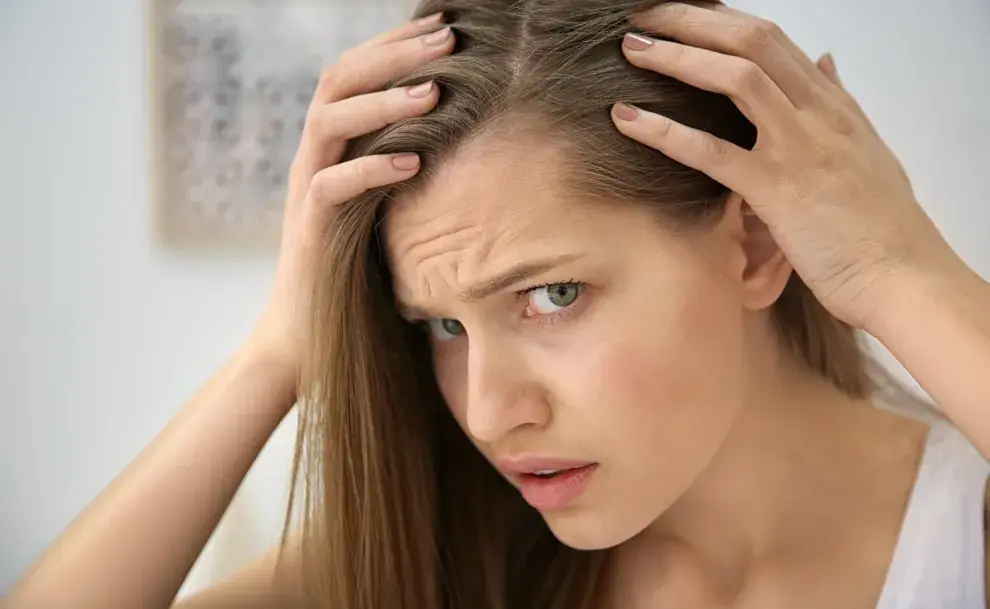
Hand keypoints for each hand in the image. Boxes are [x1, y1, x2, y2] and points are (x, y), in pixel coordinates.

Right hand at [249, 13, 453, 374]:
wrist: (307, 330)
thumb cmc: (357, 268)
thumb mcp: (386, 205)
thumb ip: (406, 165)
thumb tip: (466, 136)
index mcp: (332, 145)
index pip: (355, 74)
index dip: (395, 45)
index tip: (445, 25)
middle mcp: (314, 157)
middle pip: (340, 82)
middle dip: (394, 55)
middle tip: (448, 38)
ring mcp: (305, 191)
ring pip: (329, 123)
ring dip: (383, 103)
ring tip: (434, 91)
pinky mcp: (307, 231)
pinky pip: (329, 187)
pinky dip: (370, 169)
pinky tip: (412, 162)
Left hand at [610, 2, 961, 330]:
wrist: (902, 277)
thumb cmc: (879, 226)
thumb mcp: (865, 150)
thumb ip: (838, 105)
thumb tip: (825, 64)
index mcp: (834, 105)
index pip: (773, 39)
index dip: (722, 22)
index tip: (684, 15)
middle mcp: (817, 114)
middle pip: (752, 41)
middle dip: (693, 20)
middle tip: (646, 14)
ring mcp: (798, 147)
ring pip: (736, 79)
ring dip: (678, 57)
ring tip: (633, 48)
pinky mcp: (776, 189)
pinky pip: (711, 151)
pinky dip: (663, 131)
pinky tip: (626, 119)